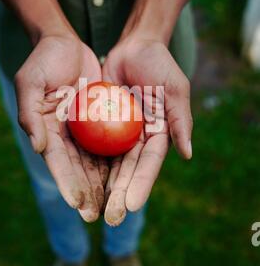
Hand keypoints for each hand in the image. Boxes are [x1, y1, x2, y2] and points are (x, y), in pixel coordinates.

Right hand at [14, 35, 108, 221]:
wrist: (66, 43)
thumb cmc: (45, 59)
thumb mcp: (31, 81)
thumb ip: (30, 114)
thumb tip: (39, 148)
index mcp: (45, 130)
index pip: (57, 161)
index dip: (66, 182)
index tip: (76, 204)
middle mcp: (64, 135)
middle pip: (76, 169)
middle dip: (85, 193)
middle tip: (95, 216)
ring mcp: (82, 130)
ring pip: (93, 163)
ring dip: (101, 186)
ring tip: (111, 208)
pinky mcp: (98, 122)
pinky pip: (108, 145)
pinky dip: (114, 163)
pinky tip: (124, 181)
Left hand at [102, 38, 192, 225]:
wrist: (133, 47)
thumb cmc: (159, 65)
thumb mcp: (175, 90)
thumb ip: (180, 121)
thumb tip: (187, 154)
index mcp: (158, 135)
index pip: (148, 165)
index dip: (140, 185)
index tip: (131, 205)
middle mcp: (138, 139)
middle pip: (127, 171)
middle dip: (119, 196)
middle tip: (110, 219)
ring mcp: (119, 133)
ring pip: (109, 165)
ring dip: (102, 188)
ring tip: (92, 210)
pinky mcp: (101, 124)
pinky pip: (93, 146)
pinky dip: (87, 164)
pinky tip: (77, 182)